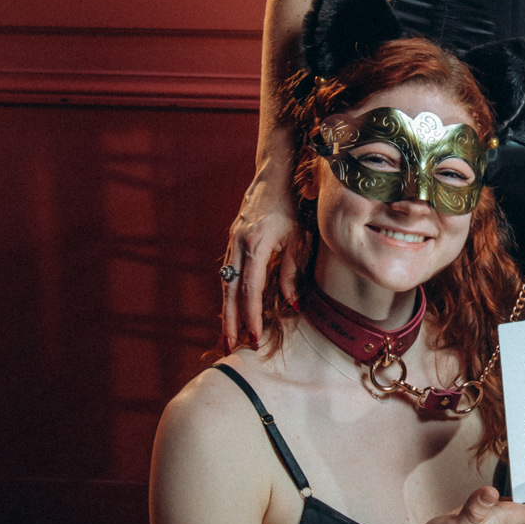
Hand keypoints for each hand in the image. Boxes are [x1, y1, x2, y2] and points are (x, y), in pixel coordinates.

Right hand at [222, 179, 303, 350]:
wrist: (271, 178)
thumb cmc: (289, 207)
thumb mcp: (297, 238)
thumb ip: (291, 272)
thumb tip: (293, 304)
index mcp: (255, 245)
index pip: (251, 289)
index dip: (251, 314)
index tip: (253, 335)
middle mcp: (238, 245)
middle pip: (231, 290)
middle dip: (230, 320)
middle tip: (230, 345)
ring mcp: (232, 243)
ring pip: (226, 283)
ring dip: (227, 310)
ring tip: (228, 334)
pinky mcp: (232, 242)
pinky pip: (228, 273)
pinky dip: (229, 294)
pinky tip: (231, 309)